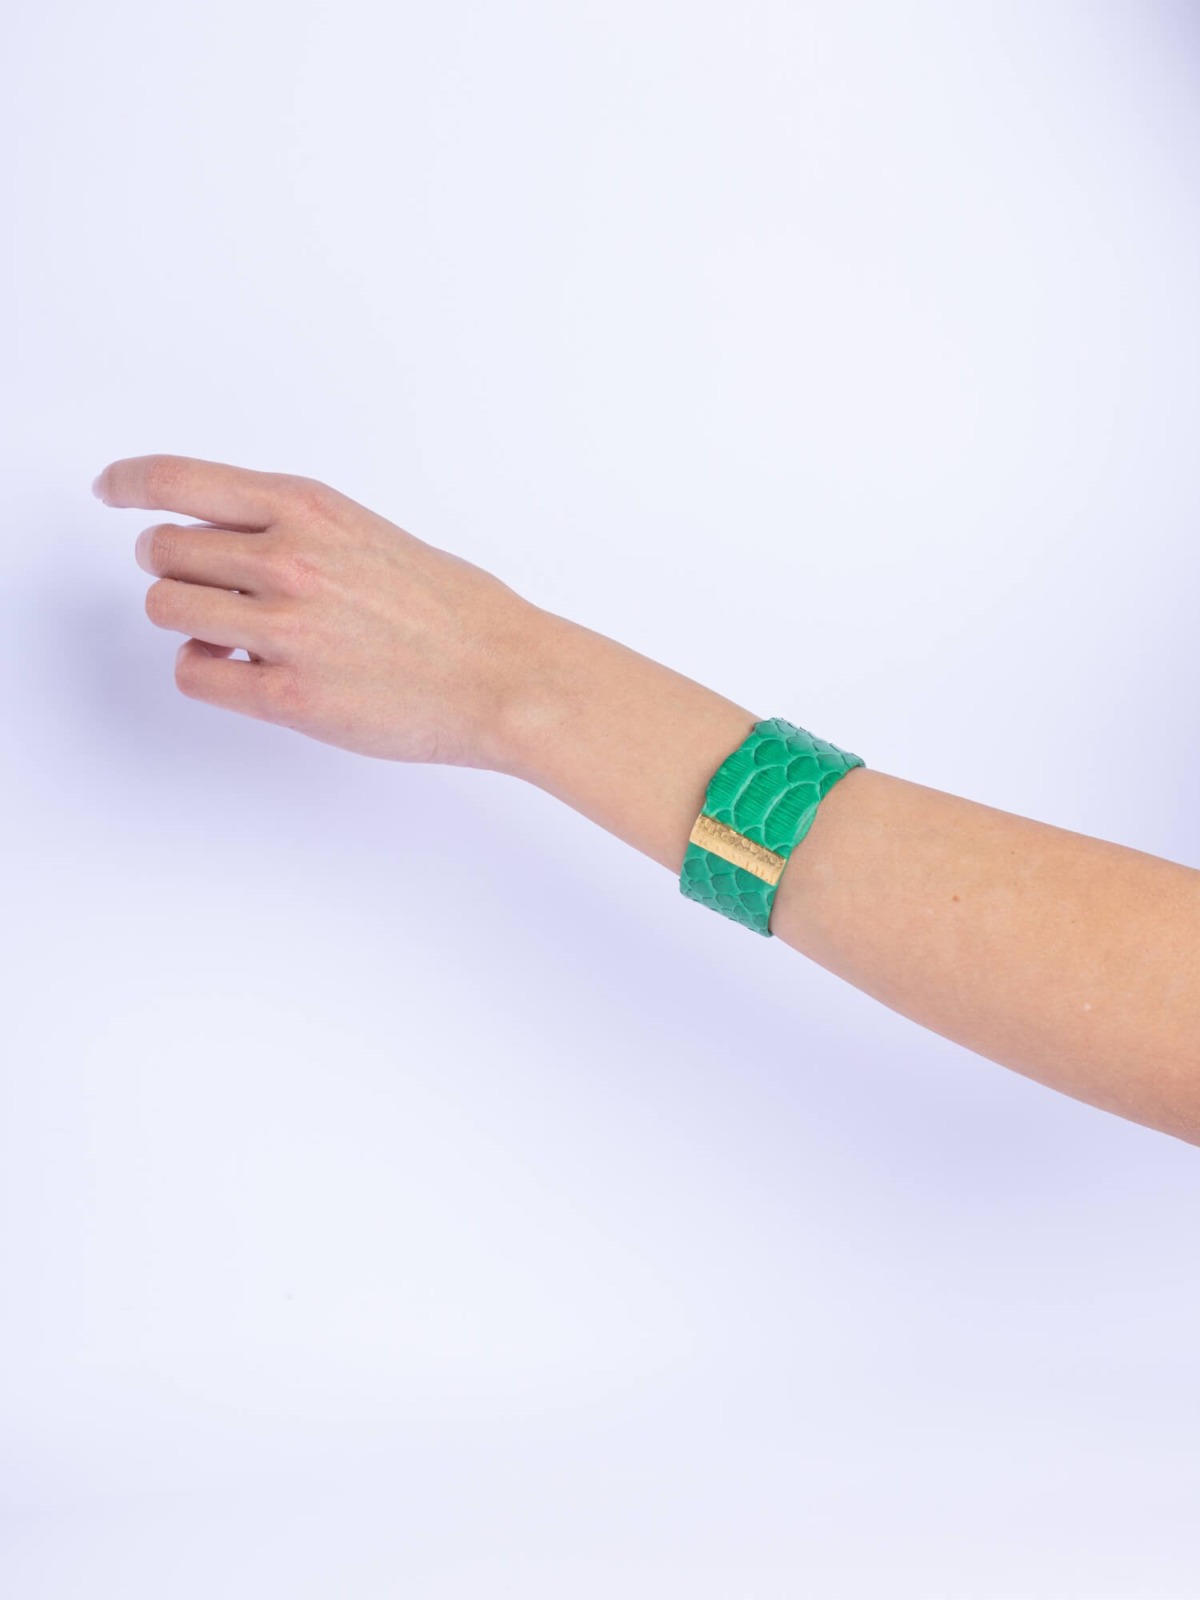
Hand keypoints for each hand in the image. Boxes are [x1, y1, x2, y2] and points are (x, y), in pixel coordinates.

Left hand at [95, 453, 541, 768]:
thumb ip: (298, 531)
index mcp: (309, 509)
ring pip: (165, 610)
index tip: (112, 490)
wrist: (507, 677)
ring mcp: (284, 629)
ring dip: (186, 622)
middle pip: (163, 550)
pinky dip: (203, 670)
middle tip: (203, 589)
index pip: (179, 479)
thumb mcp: (371, 535)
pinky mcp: (286, 694)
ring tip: (230, 636)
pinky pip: (193, 674)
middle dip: (174, 570)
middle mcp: (287, 559)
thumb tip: (231, 544)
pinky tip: (239, 669)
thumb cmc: (459, 612)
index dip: (129, 484)